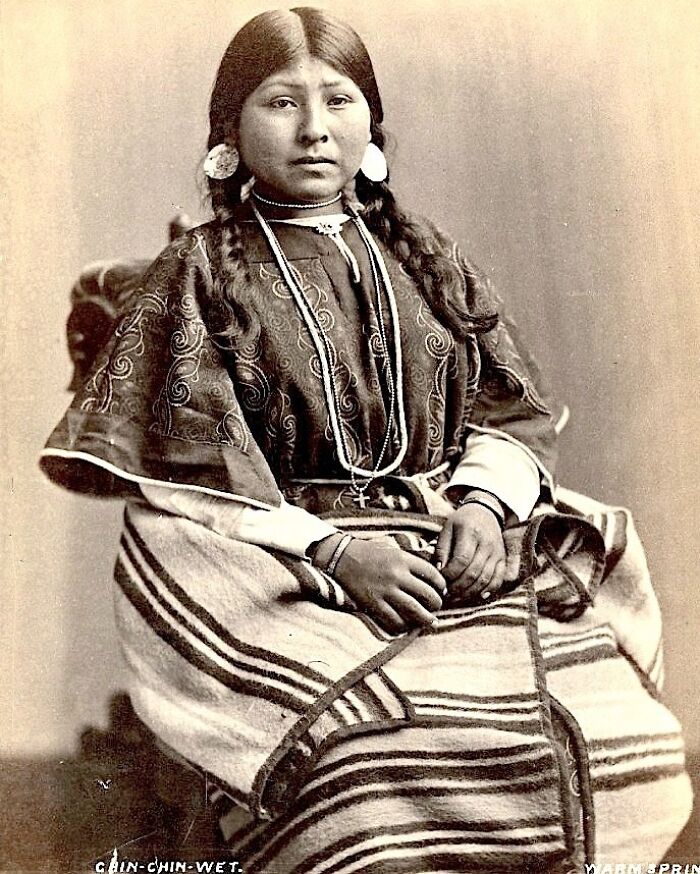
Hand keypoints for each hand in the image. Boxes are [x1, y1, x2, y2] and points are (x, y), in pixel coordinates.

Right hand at [331, 536, 445, 633]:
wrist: (341, 557)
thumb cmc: (370, 553)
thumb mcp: (394, 550)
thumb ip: (412, 562)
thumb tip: (432, 578)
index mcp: (403, 559)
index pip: (433, 575)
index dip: (442, 585)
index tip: (442, 591)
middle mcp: (396, 575)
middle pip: (427, 594)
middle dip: (436, 604)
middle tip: (436, 607)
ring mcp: (385, 591)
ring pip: (415, 611)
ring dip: (426, 619)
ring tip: (431, 622)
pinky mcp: (373, 604)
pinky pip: (394, 620)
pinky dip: (404, 626)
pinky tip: (407, 625)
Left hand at [434, 504, 505, 603]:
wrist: (485, 512)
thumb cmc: (461, 522)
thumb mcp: (447, 529)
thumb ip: (441, 549)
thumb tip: (439, 571)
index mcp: (470, 532)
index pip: (461, 560)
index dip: (450, 574)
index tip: (441, 581)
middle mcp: (487, 543)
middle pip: (473, 572)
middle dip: (458, 588)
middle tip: (446, 594)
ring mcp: (497, 553)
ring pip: (485, 579)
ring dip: (470, 592)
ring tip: (457, 597)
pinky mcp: (503, 559)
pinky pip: (498, 579)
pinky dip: (489, 590)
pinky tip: (478, 596)